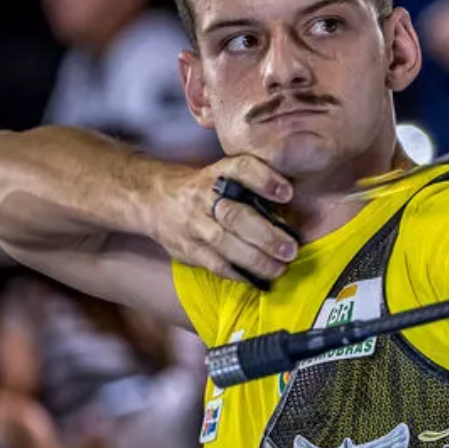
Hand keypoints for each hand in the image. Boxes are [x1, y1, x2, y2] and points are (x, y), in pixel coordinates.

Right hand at [152, 154, 296, 287]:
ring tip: (279, 268)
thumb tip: (292, 209)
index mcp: (216, 173)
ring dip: (256, 259)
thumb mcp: (224, 174)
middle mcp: (202, 196)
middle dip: (266, 235)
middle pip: (235, 216)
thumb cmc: (205, 188)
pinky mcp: (186, 248)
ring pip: (224, 243)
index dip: (264, 180)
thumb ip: (252, 186)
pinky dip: (238, 273)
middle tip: (290, 249)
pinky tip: (257, 278)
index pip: (241, 169)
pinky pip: (214, 264)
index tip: (288, 193)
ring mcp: (192, 224)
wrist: (156, 199)